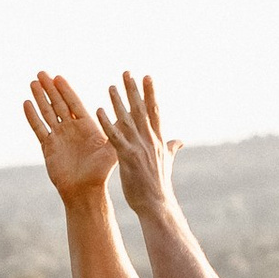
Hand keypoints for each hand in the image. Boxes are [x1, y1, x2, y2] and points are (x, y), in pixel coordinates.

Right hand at [23, 70, 114, 201]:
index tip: (58, 77)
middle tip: (42, 72)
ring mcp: (59, 137)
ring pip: (47, 112)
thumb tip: (128, 115)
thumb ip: (116, 131)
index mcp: (86, 126)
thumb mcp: (111, 149)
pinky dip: (32, 116)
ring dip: (40, 98)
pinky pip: (39, 128)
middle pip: (58, 104)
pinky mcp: (48, 147)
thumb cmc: (100, 172)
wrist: (84, 191)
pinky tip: (27, 103)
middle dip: (50, 88)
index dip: (66, 90)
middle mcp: (71, 129)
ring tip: (33, 82)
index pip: (74, 103)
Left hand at [99, 69, 180, 214]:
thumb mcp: (167, 163)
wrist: (156, 204)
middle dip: (134, 90)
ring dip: (119, 102)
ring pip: (128, 119)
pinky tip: (99, 111)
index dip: (151, 93)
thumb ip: (171, 148)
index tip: (147, 77)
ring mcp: (140, 147)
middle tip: (127, 72)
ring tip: (111, 86)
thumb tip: (180, 140)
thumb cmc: (158, 186)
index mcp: (158, 140)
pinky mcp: (128, 157)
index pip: (155, 111)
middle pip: (141, 110)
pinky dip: (107, 123)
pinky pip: (115, 137)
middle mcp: (150, 140)